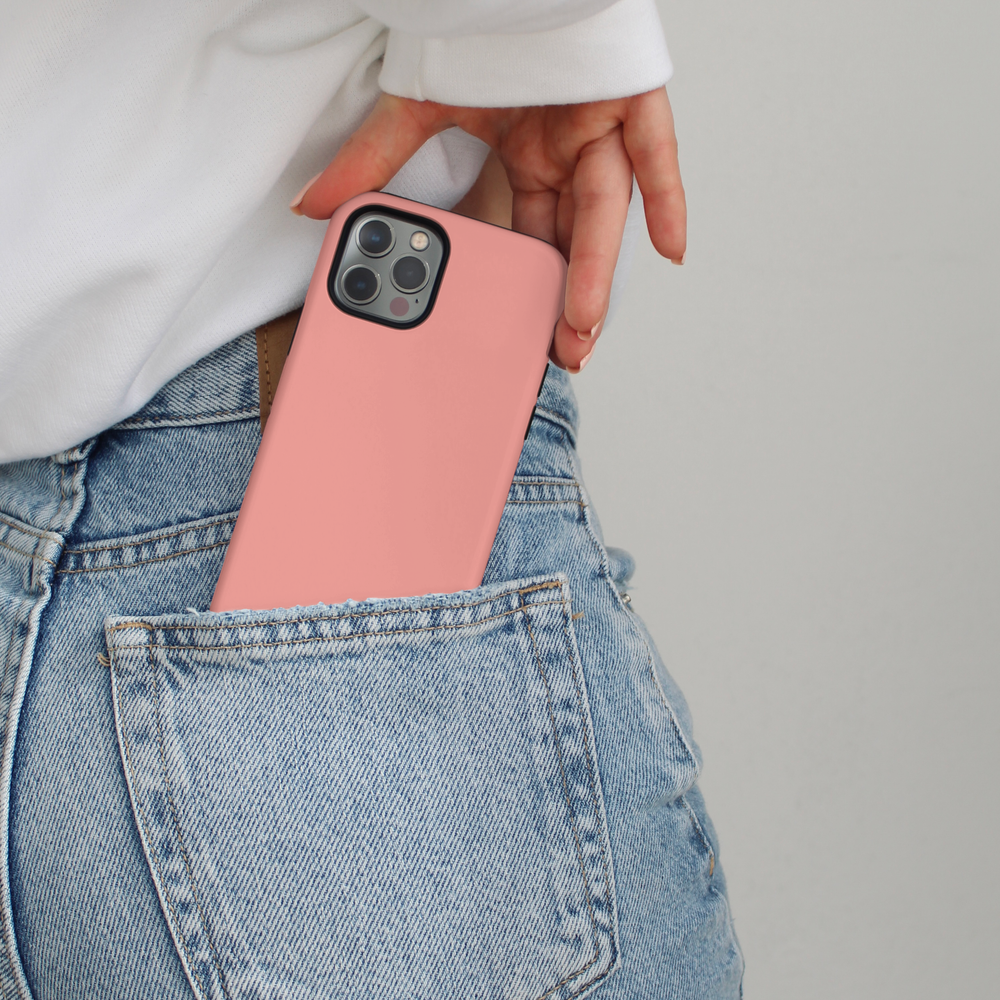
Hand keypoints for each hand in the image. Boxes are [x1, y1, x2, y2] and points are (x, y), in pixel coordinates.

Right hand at [292, 88, 684, 371]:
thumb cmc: (483, 31)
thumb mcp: (419, 106)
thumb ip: (373, 159)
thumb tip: (316, 203)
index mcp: (530, 158)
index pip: (531, 236)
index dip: (527, 285)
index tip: (520, 333)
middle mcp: (568, 153)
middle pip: (572, 238)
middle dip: (565, 299)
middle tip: (555, 353)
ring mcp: (601, 128)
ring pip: (605, 212)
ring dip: (598, 272)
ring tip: (581, 327)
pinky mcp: (630, 98)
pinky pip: (654, 155)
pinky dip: (664, 200)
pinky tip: (670, 249)